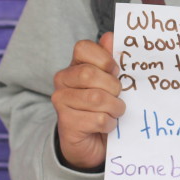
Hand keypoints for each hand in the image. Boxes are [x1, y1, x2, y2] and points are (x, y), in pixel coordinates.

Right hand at [51, 32, 124, 169]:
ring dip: (114, 107)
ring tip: (115, 112)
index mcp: (75, 65)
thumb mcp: (110, 81)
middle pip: (89, 73)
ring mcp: (61, 101)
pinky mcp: (66, 123)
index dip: (104, 58)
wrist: (92, 143)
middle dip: (112, 86)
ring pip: (96, 98)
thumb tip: (110, 36)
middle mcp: (63, 80)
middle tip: (118, 96)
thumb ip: (110, 59)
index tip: (115, 70)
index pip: (82, 47)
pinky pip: (97, 119)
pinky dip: (109, 123)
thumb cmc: (103, 107)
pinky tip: (106, 126)